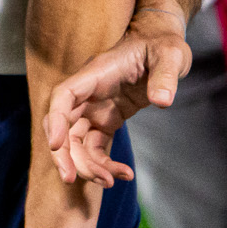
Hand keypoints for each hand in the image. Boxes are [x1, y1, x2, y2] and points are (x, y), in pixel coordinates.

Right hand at [43, 8, 191, 186]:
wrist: (162, 45)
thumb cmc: (163, 45)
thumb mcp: (171, 55)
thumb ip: (165, 76)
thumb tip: (163, 100)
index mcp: (95, 74)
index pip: (63, 97)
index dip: (55, 120)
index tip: (56, 144)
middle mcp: (88, 93)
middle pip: (62, 125)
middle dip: (63, 153)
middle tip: (72, 179)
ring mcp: (95, 107)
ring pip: (76, 140)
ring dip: (86, 164)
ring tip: (110, 182)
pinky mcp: (106, 118)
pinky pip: (95, 145)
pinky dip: (103, 162)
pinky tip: (123, 174)